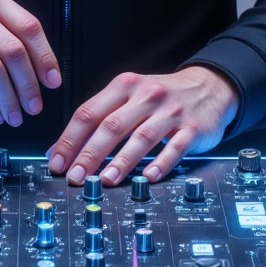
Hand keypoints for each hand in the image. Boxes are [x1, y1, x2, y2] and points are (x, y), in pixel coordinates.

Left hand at [47, 65, 238, 184]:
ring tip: (106, 180)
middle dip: (89, 154)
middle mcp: (147, 96)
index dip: (70, 139)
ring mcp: (171, 112)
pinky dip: (160, 164)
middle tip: (76, 177)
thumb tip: (63, 148)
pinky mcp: (192, 128)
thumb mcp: (130, 95)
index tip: (57, 162)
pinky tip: (149, 177)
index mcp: (125, 86)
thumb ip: (100, 116)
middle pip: (111, 126)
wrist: (209, 86)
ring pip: (141, 138)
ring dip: (121, 162)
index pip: (89, 112)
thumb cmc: (162, 96)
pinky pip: (175, 148)